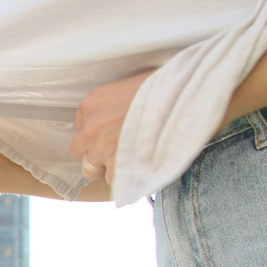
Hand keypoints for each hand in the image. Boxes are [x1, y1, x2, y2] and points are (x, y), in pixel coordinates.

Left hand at [72, 69, 153, 190]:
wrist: (186, 95)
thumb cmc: (165, 85)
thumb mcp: (129, 86)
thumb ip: (112, 105)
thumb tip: (112, 119)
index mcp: (90, 103)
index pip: (81, 127)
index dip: (97, 133)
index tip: (114, 131)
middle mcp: (90, 127)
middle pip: (79, 151)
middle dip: (95, 153)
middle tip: (117, 149)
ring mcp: (101, 148)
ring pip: (91, 169)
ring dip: (106, 167)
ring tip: (127, 160)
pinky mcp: (117, 165)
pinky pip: (112, 180)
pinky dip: (124, 177)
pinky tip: (138, 167)